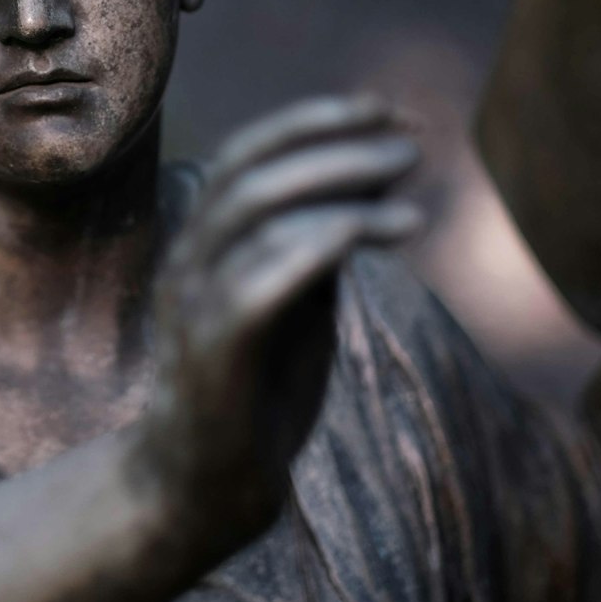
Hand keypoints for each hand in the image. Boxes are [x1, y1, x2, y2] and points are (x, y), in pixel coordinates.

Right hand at [133, 95, 421, 542]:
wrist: (201, 490)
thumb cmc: (256, 394)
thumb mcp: (298, 304)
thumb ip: (320, 245)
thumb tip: (373, 176)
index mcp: (204, 243)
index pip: (248, 153)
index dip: (316, 120)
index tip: (389, 111)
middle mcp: (189, 260)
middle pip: (251, 170)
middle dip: (334, 142)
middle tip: (408, 141)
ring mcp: (193, 304)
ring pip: (256, 212)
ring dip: (342, 183)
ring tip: (411, 182)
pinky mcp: (212, 352)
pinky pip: (262, 278)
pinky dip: (328, 240)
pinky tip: (390, 229)